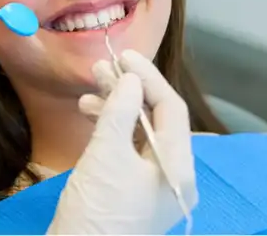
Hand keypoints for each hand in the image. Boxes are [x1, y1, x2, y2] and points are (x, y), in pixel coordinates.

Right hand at [46, 50, 197, 234]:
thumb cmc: (97, 212)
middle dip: (129, 91)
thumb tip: (131, 79)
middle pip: (157, 120)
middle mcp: (173, 176)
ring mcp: (152, 187)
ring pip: (140, 134)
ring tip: (88, 92)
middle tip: (100, 69)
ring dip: (116, 108)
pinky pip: (128, 152)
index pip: (171, 109)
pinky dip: (110, 131)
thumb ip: (120, 112)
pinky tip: (89, 117)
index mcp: (178, 168)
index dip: (147, 77)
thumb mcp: (106, 155)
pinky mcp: (132, 194)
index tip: (122, 55)